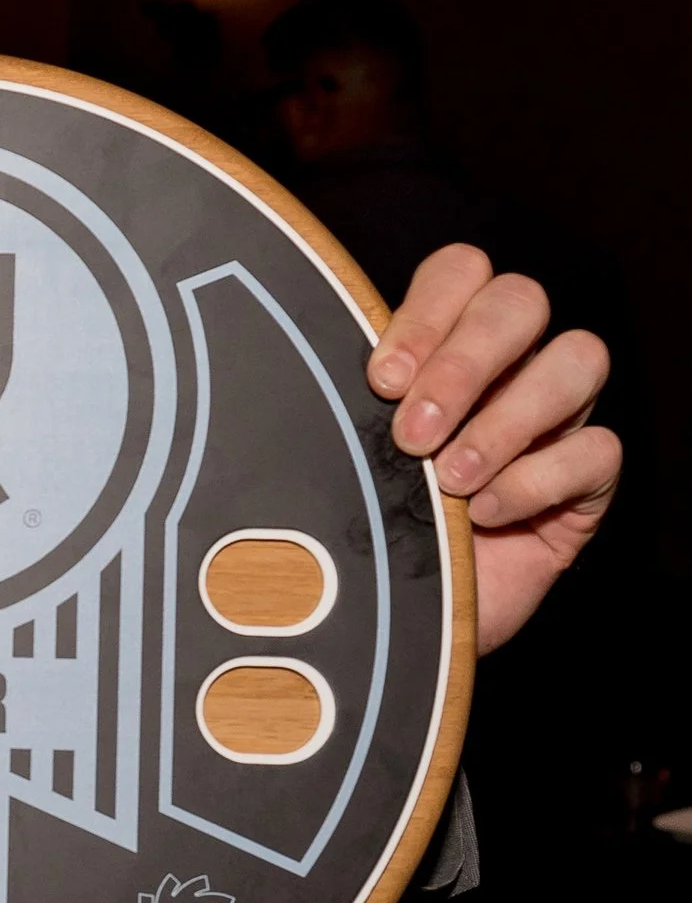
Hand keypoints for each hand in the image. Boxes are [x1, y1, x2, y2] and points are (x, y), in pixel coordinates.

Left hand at [368, 244, 619, 653]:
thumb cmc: (357, 534)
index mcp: (441, 346)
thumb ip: (341, 402)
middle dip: (466, 361)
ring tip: (448, 479)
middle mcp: (505, 369)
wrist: (386, 628)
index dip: (428, 313)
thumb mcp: (337, 460)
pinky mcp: (585, 484)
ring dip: (506, 417)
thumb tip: (307, 353)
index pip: (460, 273)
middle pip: (521, 301)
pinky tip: (485, 515)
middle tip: (413, 433)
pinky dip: (538, 479)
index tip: (381, 381)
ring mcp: (551, 421)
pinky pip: (596, 449)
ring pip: (578, 359)